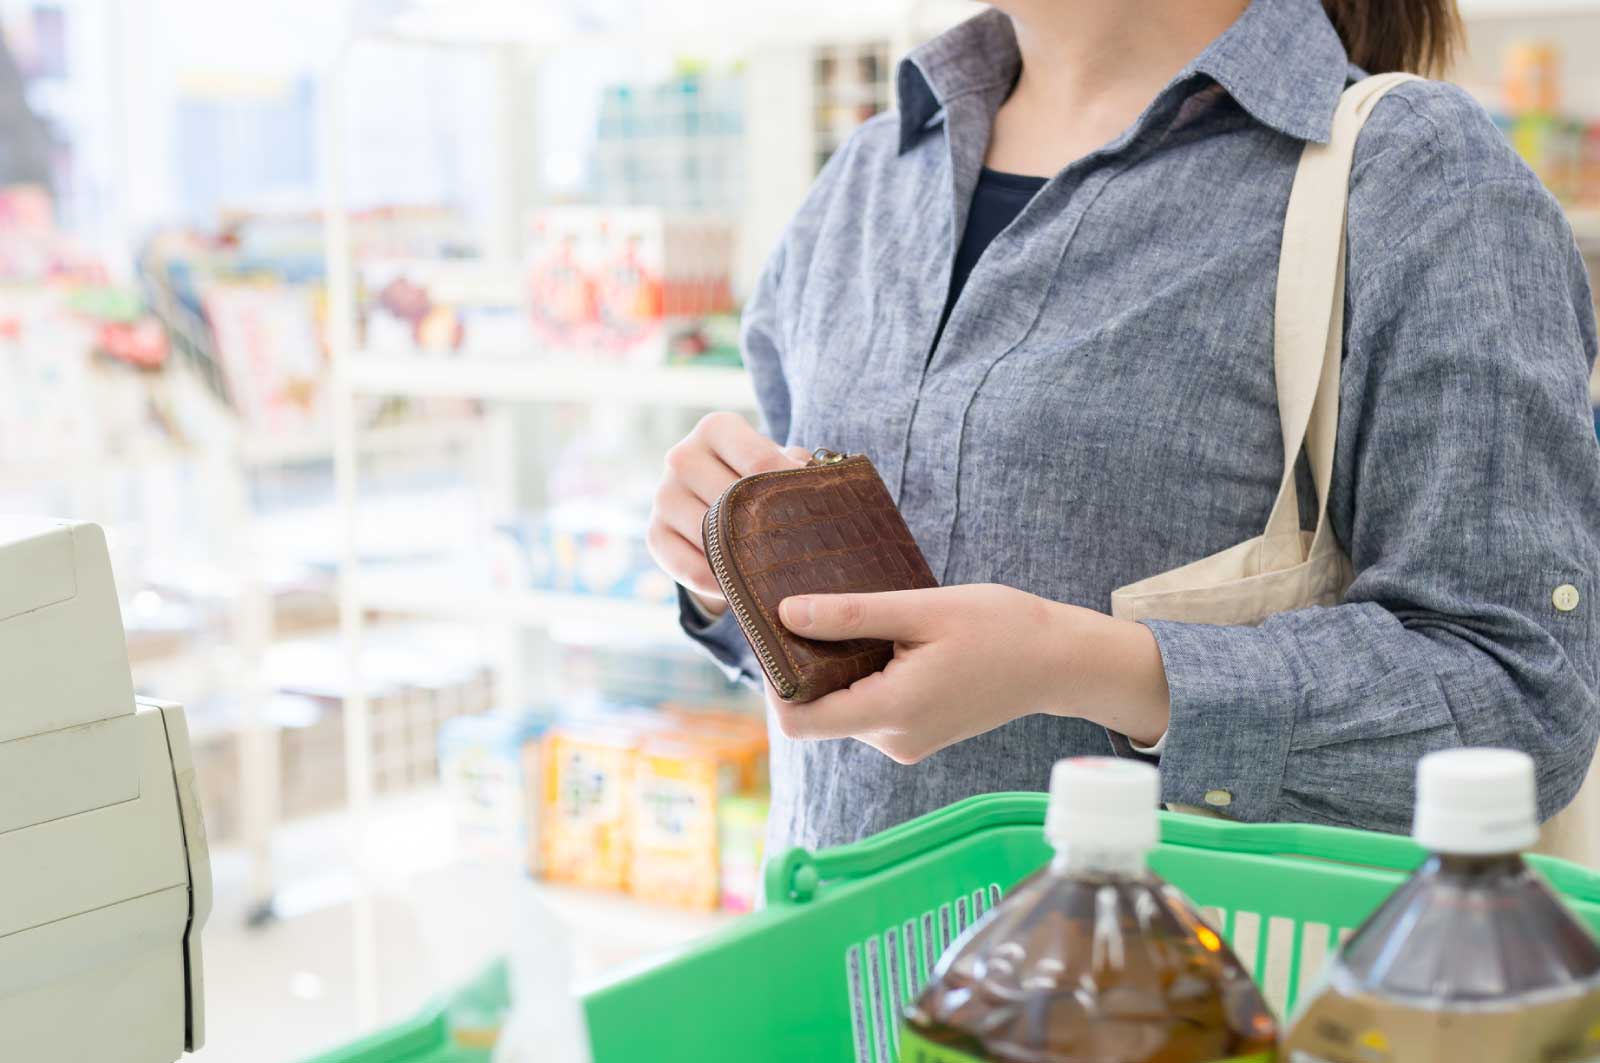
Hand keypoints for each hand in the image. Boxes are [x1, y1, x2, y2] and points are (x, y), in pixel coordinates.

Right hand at [646, 412, 809, 616]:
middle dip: (768, 529)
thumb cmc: (757, 478)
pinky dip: (720, 585)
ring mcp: (663, 496)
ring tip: (775, 573)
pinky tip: (745, 588)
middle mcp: (681, 456)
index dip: (790, 491)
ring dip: (744, 561)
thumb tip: (813, 486)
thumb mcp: (778, 463)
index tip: (817, 513)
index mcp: (716, 428)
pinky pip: (691, 569)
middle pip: (733, 501)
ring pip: (710, 538)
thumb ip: (795, 468)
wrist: (713, 499)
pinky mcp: (654, 534)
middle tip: (800, 552)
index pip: (759, 461)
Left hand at [769, 584, 1171, 763]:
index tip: (779, 633)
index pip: (798, 721)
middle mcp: (893, 740)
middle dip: (807, 666)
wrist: (1059, 661)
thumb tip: (785, 615)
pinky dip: (864, 676)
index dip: (775, 681)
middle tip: (817, 610)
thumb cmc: (1001, 628)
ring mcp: (906, 743)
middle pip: (817, 712)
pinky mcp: (916, 736)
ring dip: (839, 668)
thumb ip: (851, 616)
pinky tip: (890, 641)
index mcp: (892, 712)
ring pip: (843, 708)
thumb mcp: (923, 609)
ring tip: (867, 621)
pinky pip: (869, 708)